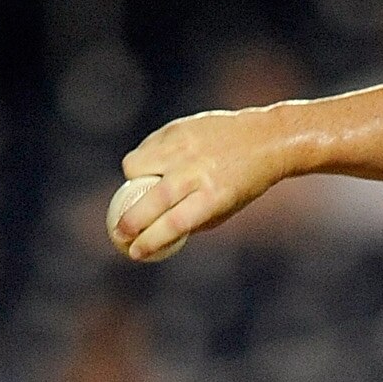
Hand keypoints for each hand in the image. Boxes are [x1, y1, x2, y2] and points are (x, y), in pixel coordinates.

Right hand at [109, 106, 294, 260]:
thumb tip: (156, 235)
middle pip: (151, 200)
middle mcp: (196, 172)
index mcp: (213, 198)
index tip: (134, 252)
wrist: (264, 139)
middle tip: (118, 233)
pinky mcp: (176, 129)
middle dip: (129, 221)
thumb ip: (192, 221)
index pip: (173, 225)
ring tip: (140, 188)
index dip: (149, 242)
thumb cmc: (243, 182)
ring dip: (131, 181)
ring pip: (136, 166)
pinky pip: (145, 148)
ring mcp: (184, 148)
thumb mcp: (225, 209)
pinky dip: (143, 160)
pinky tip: (154, 165)